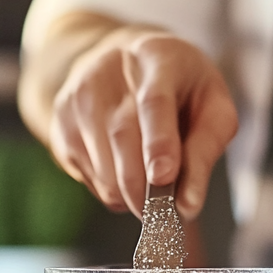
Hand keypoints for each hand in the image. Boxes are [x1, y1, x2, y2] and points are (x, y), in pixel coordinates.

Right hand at [47, 28, 236, 218]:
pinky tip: (125, 170)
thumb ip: (205, 151)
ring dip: (129, 194)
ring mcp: (78, 95)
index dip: (158, 143)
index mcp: (157, 58)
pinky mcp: (61, 121)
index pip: (154, 102)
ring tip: (149, 187)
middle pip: (122, 138)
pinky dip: (111, 190)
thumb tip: (188, 204)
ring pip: (102, 167)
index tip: (163, 178)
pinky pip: (87, 176)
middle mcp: (109, 71)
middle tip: (164, 214)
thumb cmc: (180, 88)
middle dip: (144, 189)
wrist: (126, 61)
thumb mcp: (212, 106)